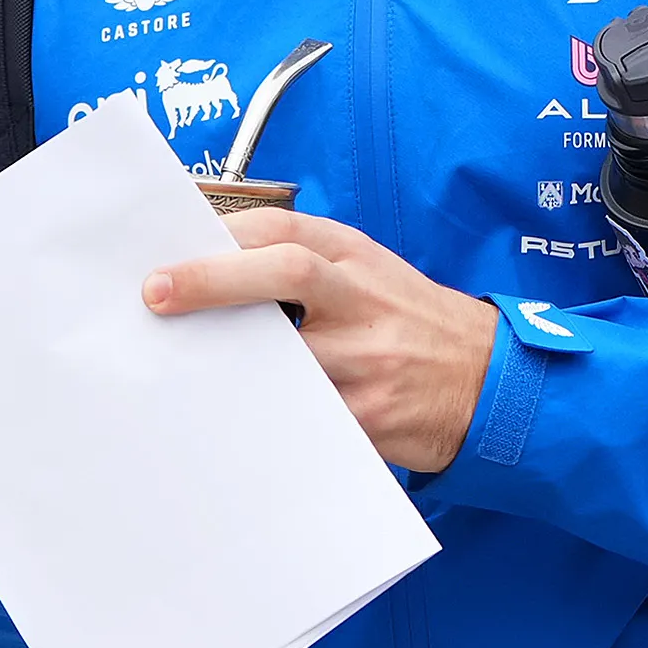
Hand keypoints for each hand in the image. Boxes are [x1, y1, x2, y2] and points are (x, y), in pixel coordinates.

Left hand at [145, 211, 498, 472]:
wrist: (492, 382)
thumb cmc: (412, 323)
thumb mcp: (368, 272)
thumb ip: (301, 265)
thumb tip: (207, 266)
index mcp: (354, 256)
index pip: (282, 228)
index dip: (221, 237)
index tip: (168, 255)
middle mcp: (362, 298)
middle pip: (285, 272)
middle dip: (214, 279)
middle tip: (156, 294)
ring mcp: (368, 356)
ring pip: (286, 352)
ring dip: (229, 358)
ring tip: (180, 365)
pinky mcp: (370, 414)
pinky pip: (304, 413)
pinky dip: (263, 413)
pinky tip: (225, 419)